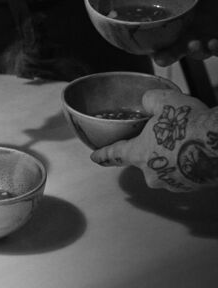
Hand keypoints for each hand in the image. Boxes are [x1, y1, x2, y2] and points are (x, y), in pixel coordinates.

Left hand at [90, 89, 216, 191]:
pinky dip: (184, 161)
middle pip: (143, 158)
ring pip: (164, 166)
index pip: (114, 154)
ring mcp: (174, 184)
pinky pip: (182, 172)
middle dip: (150, 146)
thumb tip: (148, 103)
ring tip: (183, 138)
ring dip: (169, 154)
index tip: (95, 158)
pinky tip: (194, 147)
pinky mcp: (192, 187)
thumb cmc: (192, 123)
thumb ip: (148, 101)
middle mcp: (154, 174)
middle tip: (164, 131)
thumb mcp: (163, 100)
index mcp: (140, 154)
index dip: (103, 155)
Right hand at [152, 0, 217, 65]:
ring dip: (194, 52)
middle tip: (160, 58)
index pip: (166, 28)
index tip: (147, 46)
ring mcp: (211, 37)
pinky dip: (215, 50)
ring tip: (194, 45)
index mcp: (186, 13)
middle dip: (167, 56)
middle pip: (177, 47)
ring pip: (199, 52)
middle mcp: (196, 28)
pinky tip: (214, 44)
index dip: (155, 39)